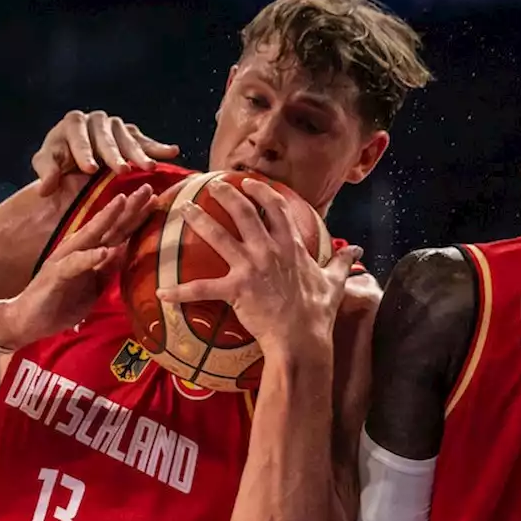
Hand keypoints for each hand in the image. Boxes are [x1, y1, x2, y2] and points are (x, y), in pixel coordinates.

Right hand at [0, 185, 154, 349]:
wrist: (26, 320)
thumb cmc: (61, 301)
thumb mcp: (93, 285)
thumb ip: (109, 268)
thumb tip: (128, 252)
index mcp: (89, 252)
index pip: (117, 231)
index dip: (136, 216)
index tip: (157, 200)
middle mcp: (78, 250)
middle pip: (108, 226)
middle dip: (128, 207)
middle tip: (148, 188)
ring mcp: (66, 260)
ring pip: (90, 235)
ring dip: (107, 218)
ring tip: (122, 202)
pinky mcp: (56, 275)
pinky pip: (75, 265)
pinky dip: (90, 258)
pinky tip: (104, 251)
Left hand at [33, 110, 178, 194]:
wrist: (73, 155)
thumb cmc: (59, 160)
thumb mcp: (47, 164)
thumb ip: (46, 173)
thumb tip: (45, 188)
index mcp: (73, 123)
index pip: (78, 137)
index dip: (84, 152)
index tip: (90, 169)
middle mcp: (96, 119)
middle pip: (106, 137)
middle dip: (114, 155)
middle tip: (122, 170)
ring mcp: (115, 125)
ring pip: (127, 139)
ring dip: (139, 154)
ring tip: (149, 168)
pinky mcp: (130, 133)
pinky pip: (144, 140)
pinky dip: (158, 147)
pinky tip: (173, 152)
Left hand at [156, 178, 361, 354]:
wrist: (302, 338)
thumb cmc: (317, 312)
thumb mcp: (334, 283)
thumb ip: (342, 263)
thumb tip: (357, 250)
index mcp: (291, 246)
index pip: (276, 209)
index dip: (262, 192)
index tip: (249, 183)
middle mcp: (269, 250)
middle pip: (245, 213)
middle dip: (227, 194)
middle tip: (211, 185)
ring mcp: (251, 268)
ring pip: (219, 237)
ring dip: (199, 221)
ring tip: (184, 209)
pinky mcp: (235, 290)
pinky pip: (201, 289)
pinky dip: (180, 291)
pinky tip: (162, 291)